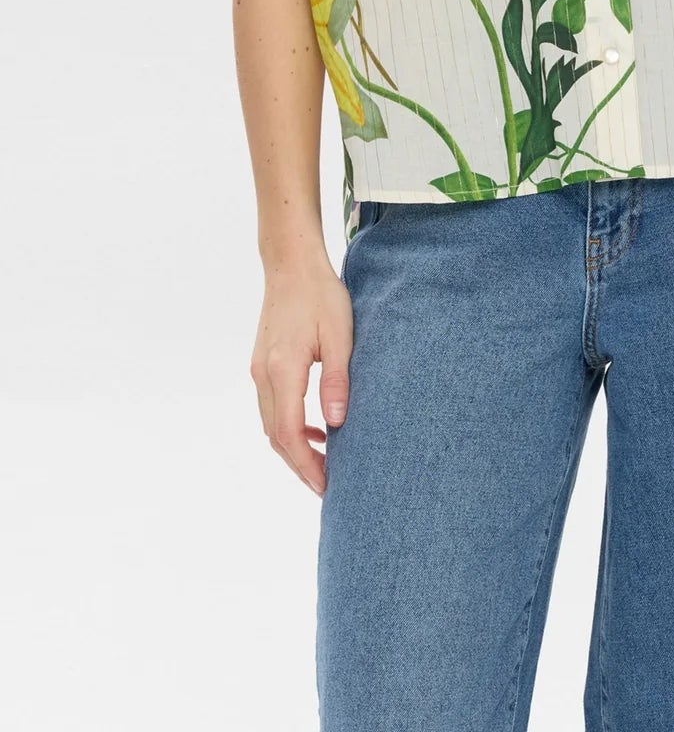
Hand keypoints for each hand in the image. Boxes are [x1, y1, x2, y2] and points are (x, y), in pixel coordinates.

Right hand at [249, 254, 353, 494]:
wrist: (291, 264)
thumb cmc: (321, 294)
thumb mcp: (339, 335)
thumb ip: (336, 380)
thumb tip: (336, 424)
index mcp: (282, 369)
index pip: (289, 433)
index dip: (306, 464)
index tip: (326, 485)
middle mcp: (263, 374)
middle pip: (276, 436)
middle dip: (299, 465)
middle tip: (327, 486)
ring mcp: (258, 370)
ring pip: (271, 424)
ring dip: (294, 447)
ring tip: (324, 463)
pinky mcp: (261, 364)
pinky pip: (272, 407)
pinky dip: (289, 426)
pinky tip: (315, 428)